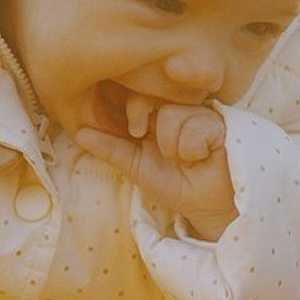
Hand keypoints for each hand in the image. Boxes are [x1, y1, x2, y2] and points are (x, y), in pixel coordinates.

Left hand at [73, 101, 237, 239]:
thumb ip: (110, 149)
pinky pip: (195, 126)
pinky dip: (194, 149)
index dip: (132, 109)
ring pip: (171, 115)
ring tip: (188, 159)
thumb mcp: (136, 166)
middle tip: (152, 141)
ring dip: (173, 147)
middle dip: (143, 118)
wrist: (208, 206)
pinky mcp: (221, 121)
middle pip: (149, 94)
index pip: (136, 93)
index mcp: (157, 114)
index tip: (136, 132)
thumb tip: (79, 133)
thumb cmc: (176, 184)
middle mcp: (179, 107)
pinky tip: (204, 156)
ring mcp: (200, 111)